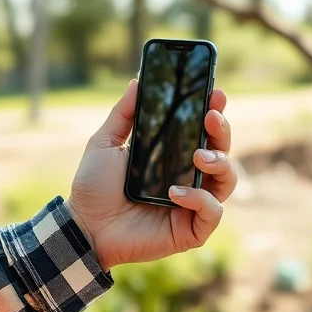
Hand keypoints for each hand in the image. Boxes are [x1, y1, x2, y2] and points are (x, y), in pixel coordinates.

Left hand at [65, 80, 235, 270]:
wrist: (83, 226)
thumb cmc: (95, 187)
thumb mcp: (105, 143)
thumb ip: (123, 114)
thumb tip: (137, 81)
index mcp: (173, 155)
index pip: (203, 131)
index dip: (215, 111)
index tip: (215, 92)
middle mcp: (189, 177)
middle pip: (223, 150)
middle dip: (222, 130)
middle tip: (210, 117)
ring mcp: (192, 204)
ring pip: (228, 180)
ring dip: (220, 162)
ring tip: (199, 155)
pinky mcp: (190, 230)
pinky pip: (212, 212)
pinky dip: (200, 199)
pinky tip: (176, 191)